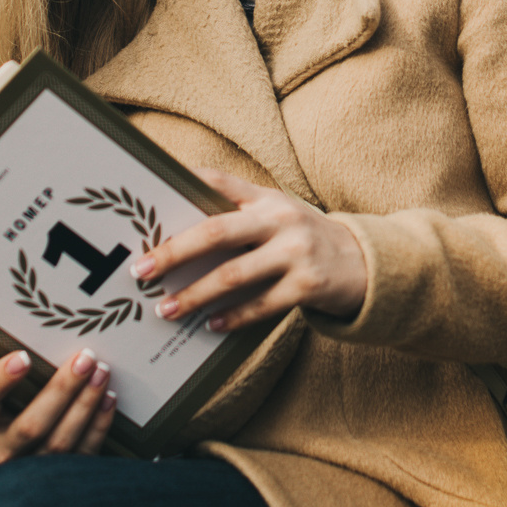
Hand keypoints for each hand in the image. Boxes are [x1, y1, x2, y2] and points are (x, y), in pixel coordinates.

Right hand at [0, 345, 115, 463]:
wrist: (18, 474)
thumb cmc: (2, 415)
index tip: (22, 357)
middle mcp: (4, 451)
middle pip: (30, 427)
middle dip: (60, 391)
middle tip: (85, 356)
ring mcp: (34, 472)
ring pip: (59, 445)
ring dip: (84, 407)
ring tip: (102, 372)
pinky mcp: (63, 480)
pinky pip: (83, 456)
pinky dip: (98, 426)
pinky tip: (109, 399)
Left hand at [132, 167, 369, 331]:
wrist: (365, 262)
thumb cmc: (305, 237)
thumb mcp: (278, 213)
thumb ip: (239, 213)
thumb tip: (179, 228)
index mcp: (267, 198)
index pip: (219, 182)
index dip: (184, 183)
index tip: (147, 198)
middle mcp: (280, 219)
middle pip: (216, 232)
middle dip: (174, 251)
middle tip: (141, 270)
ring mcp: (296, 252)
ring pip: (233, 275)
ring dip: (195, 295)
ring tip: (166, 309)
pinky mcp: (308, 285)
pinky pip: (260, 305)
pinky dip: (232, 317)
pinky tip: (209, 324)